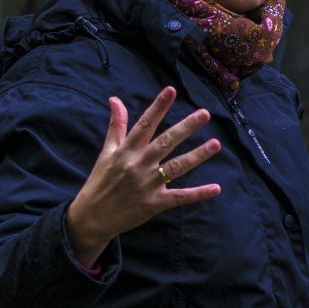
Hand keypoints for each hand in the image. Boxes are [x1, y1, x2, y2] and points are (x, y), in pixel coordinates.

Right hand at [65, 87, 222, 267]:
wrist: (92, 217)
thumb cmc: (101, 181)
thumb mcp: (107, 152)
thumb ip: (117, 126)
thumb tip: (115, 99)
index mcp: (126, 151)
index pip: (144, 124)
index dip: (158, 107)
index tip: (171, 90)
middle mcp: (137, 165)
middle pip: (165, 142)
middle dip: (185, 128)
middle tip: (204, 114)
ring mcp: (147, 185)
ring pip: (176, 167)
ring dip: (197, 156)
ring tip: (216, 144)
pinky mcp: (154, 203)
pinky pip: (179, 197)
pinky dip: (198, 194)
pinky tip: (216, 188)